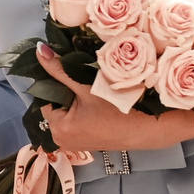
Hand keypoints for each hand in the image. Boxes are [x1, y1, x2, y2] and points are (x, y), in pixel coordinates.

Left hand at [35, 46, 193, 153]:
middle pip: (56, 103)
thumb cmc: (122, 108)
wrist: (152, 127)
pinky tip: (98, 99)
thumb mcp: (87, 84)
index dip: (56, 80)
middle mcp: (62, 140)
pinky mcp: (87, 141)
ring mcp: (75, 142)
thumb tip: (40, 51)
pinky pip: (78, 118)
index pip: (45, 96)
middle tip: (85, 78)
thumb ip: (60, 68)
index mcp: (58, 129)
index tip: (70, 67)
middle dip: (66, 88)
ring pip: (68, 109)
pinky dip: (84, 107)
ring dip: (76, 96)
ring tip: (93, 87)